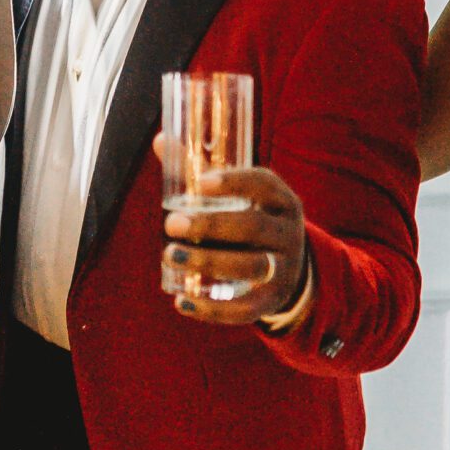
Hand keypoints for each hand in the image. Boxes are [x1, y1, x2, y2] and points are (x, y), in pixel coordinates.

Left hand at [160, 162, 311, 324]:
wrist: (291, 270)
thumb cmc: (250, 221)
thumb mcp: (239, 196)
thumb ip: (199, 171)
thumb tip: (159, 139)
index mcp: (282, 200)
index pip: (265, 184)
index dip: (236, 181)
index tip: (202, 182)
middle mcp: (289, 233)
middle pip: (253, 227)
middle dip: (211, 225)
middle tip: (171, 224)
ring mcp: (284, 269)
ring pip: (250, 266)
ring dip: (208, 262)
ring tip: (170, 256)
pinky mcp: (272, 301)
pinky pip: (246, 309)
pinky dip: (212, 310)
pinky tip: (181, 302)